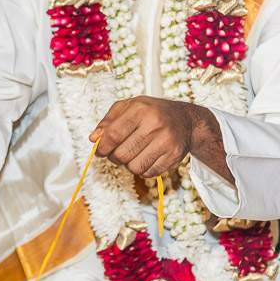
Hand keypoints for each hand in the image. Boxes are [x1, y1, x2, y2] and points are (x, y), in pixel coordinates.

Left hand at [89, 96, 219, 178]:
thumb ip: (108, 120)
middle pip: (122, 154)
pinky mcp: (174, 157)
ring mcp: (166, 142)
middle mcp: (155, 124)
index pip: (113, 135)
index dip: (102, 147)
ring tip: (132, 154)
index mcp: (140, 109)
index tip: (99, 151)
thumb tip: (94, 139)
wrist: (185, 120)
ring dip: (128, 164)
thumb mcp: (129, 107)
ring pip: (134, 167)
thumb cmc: (152, 112)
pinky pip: (148, 173)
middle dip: (114, 158)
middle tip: (116, 153)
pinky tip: (146, 157)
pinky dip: (143, 169)